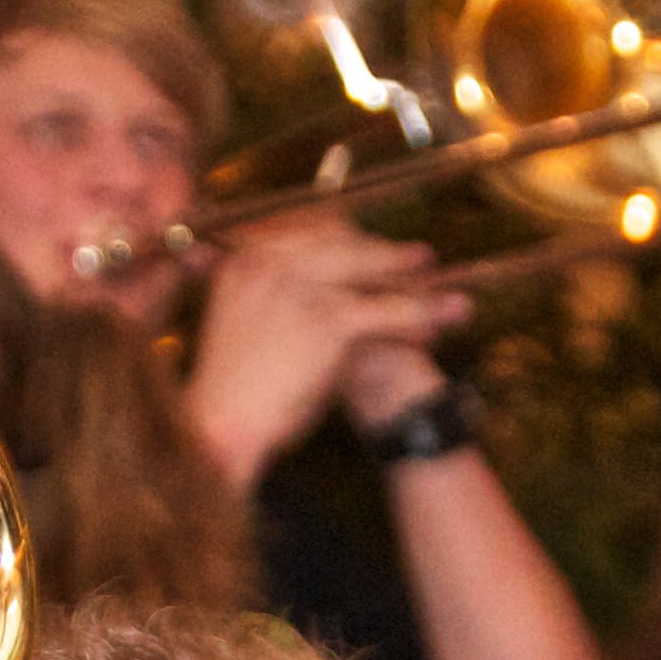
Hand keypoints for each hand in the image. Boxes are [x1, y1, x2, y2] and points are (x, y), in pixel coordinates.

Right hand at [184, 214, 462, 484]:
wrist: (218, 425)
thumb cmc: (229, 390)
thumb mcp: (239, 325)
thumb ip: (269, 296)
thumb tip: (305, 293)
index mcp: (245, 258)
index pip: (310, 234)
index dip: (349, 241)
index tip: (373, 247)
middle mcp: (271, 261)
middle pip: (343, 244)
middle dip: (384, 253)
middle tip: (420, 258)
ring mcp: (300, 286)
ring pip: (371, 275)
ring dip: (412, 283)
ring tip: (442, 286)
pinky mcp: (327, 319)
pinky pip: (384, 312)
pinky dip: (414, 318)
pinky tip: (434, 327)